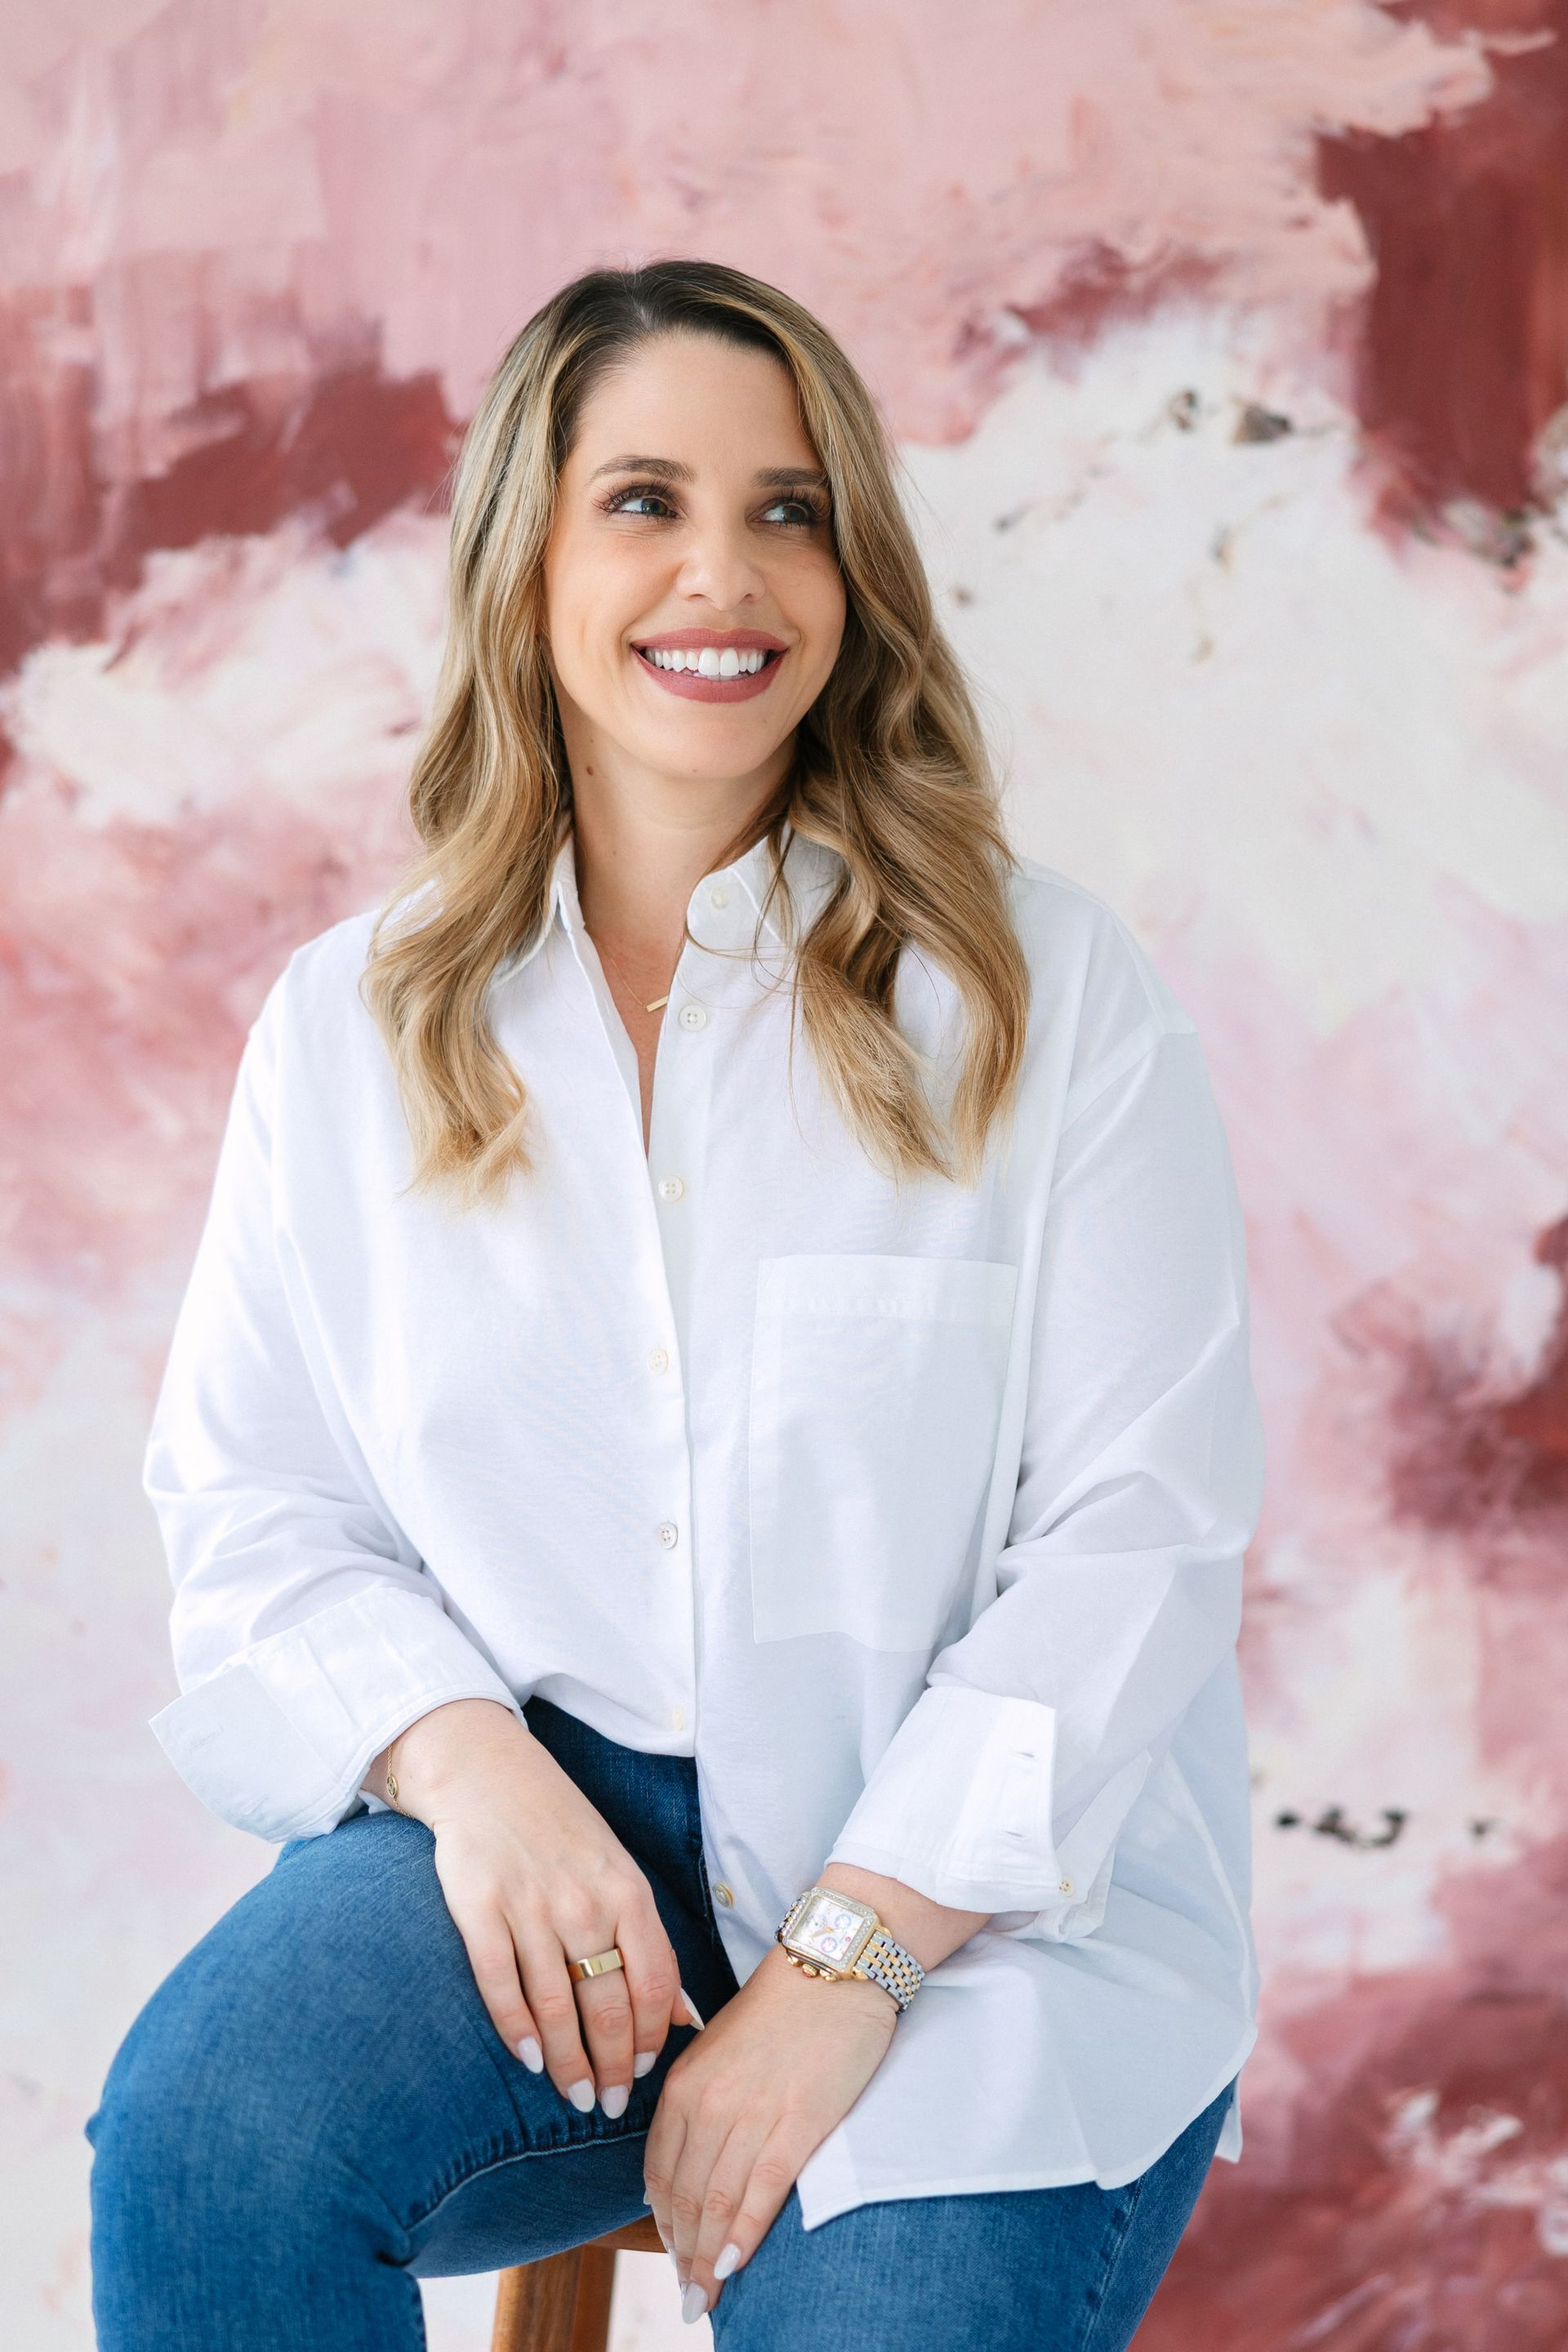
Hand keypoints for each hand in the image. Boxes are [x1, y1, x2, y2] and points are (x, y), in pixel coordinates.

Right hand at [366, 1700, 693, 2115]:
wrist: (486, 1772)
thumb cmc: (560, 1828)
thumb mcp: (618, 1871)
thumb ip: (646, 1941)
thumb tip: (684, 2016)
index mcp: (627, 1891)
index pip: (653, 1982)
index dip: (652, 2036)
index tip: (645, 2072)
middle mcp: (583, 1901)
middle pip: (606, 2004)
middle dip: (612, 2065)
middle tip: (611, 2105)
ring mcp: (529, 1905)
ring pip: (554, 2006)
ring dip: (567, 2061)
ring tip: (575, 2097)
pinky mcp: (479, 1908)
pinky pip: (500, 1983)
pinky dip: (516, 2029)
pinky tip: (529, 2060)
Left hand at [643, 1943, 896, 2322]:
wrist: (833, 1966)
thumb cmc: (783, 2008)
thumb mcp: (722, 2049)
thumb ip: (701, 2100)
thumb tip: (690, 2160)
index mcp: (685, 2083)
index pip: (659, 2171)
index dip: (663, 2222)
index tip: (673, 2253)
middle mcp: (707, 2102)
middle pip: (682, 2197)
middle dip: (681, 2254)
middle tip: (686, 2297)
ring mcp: (750, 2114)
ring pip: (716, 2203)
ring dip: (706, 2260)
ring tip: (704, 2299)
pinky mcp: (796, 2122)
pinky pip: (760, 2192)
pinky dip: (742, 2236)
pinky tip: (733, 2268)